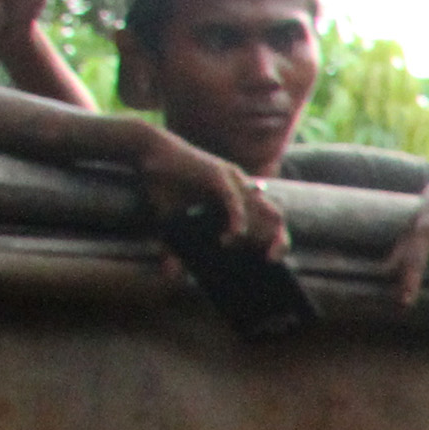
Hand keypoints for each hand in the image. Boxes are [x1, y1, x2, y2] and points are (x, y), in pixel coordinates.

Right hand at [133, 127, 286, 255]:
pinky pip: (235, 200)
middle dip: (280, 240)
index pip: (269, 220)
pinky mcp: (218, 174)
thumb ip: (176, 249)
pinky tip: (232, 237)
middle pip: (276, 216)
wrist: (148, 153)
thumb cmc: (163, 185)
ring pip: (265, 209)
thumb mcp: (173, 222)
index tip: (270, 262)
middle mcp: (242, 188)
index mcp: (238, 197)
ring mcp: (233, 179)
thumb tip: (172, 276)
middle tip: (271, 261)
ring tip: (260, 255)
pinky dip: (237, 220)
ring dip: (266, 234)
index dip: (275, 241)